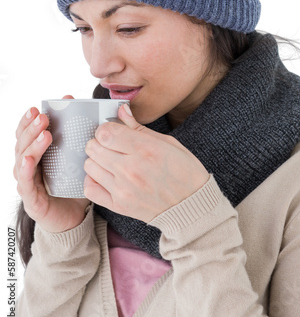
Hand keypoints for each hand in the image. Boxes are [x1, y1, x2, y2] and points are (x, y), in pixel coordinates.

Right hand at [14, 95, 90, 232]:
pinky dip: (26, 170)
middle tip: (43, 117)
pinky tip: (29, 160)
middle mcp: (27, 168)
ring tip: (45, 134)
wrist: (74, 220)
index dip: (28, 121)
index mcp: (35, 156)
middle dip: (31, 129)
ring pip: (23, 161)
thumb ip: (77, 139)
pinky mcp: (32, 200)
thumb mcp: (75, 160)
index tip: (37, 108)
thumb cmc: (73, 187)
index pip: (26, 135)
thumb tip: (86, 113)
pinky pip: (26, 183)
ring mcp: (27, 184)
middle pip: (22, 144)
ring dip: (32, 145)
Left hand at [83, 104, 209, 222]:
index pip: (106, 132)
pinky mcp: (119, 205)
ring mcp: (123, 189)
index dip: (106, 128)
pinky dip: (93, 181)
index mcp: (145, 149)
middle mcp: (131, 169)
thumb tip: (121, 110)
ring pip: (89, 165)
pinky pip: (90, 189)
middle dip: (99, 142)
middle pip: (94, 147)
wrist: (192, 205)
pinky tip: (105, 177)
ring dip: (97, 160)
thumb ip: (139, 127)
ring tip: (111, 161)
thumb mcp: (169, 143)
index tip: (113, 131)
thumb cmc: (185, 172)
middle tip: (111, 145)